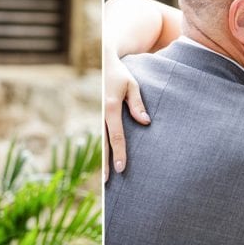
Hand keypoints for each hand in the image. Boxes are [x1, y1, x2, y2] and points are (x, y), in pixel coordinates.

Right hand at [104, 46, 149, 181]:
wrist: (104, 62)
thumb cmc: (121, 74)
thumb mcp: (133, 85)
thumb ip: (138, 104)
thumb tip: (145, 122)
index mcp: (111, 107)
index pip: (116, 135)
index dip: (119, 152)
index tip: (120, 168)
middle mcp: (102, 113)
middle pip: (104, 143)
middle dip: (105, 162)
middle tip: (107, 182)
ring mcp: (98, 115)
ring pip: (100, 141)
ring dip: (102, 159)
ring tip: (104, 178)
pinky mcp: (99, 115)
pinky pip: (101, 135)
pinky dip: (103, 149)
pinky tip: (105, 161)